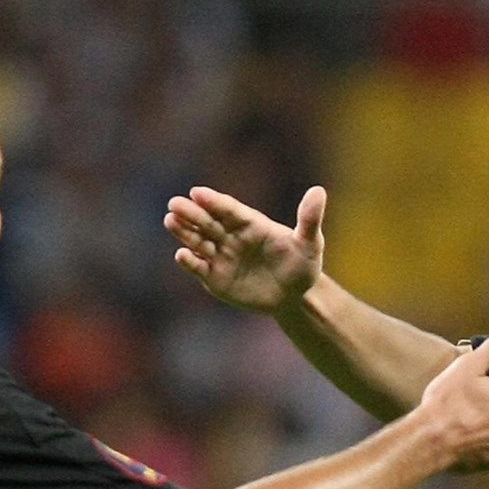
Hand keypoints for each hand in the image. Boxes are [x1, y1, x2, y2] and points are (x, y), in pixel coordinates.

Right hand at [166, 185, 324, 312]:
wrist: (294, 297)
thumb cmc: (302, 265)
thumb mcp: (310, 243)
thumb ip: (309, 219)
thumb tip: (318, 191)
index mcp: (252, 224)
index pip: (229, 210)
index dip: (214, 201)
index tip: (198, 193)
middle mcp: (232, 237)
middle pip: (209, 223)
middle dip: (192, 213)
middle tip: (174, 203)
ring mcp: (222, 257)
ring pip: (199, 241)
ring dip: (184, 232)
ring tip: (170, 220)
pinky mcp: (216, 278)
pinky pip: (200, 268)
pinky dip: (190, 262)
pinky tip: (181, 255)